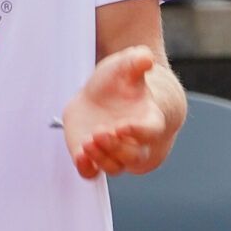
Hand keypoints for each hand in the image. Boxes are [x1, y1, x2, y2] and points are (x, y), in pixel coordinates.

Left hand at [62, 45, 169, 178]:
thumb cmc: (122, 82)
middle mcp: (135, 143)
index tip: (122, 126)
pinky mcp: (93, 157)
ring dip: (101, 157)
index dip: (138, 132)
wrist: (105, 96)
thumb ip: (137, 61)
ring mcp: (114, 153)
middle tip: (100, 133)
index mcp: (149, 121)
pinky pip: (93, 173)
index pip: (150, 132)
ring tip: (88, 141)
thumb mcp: (127, 65)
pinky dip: (87, 169)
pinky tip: (80, 156)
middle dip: (116, 148)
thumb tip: (146, 58)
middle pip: (133, 157)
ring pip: (113, 167)